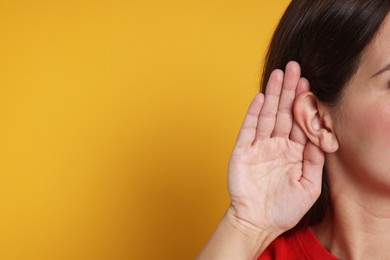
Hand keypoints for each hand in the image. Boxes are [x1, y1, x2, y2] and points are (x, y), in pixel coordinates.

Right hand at [228, 61, 324, 234]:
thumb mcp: (309, 186)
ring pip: (267, 115)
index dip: (304, 103)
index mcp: (293, 152)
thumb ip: (315, 161)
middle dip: (289, 90)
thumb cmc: (284, 208)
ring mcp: (258, 147)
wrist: (258, 222)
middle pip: (284, 112)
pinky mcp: (242, 151)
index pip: (300, 122)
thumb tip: (322, 137)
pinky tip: (260, 98)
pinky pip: (249, 129)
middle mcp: (276, 145)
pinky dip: (254, 113)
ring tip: (279, 74)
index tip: (309, 83)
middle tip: (295, 67)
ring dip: (273, 95)